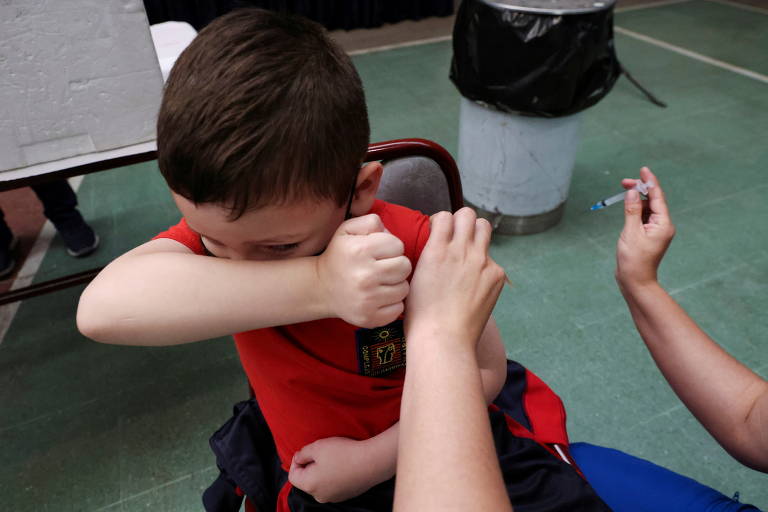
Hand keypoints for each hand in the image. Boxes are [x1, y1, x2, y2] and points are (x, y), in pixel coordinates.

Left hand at [288, 436, 384, 502]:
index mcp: (309, 485)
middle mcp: (319, 496)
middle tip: (320, 452)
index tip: (305, 451)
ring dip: (322, 471)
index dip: (296, 461)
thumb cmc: (343, 453)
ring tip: (332, 458)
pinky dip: (333, 476)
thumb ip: (302, 454)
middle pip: (306, 481)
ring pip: (320, 483)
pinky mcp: (346, 495)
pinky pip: (333, 486)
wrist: (371, 462)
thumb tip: (298, 459)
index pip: (293, 475)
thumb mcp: (317, 447)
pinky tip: (342, 465)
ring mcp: (334, 497)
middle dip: (310, 466)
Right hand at [317, 214, 411, 327]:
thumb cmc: (340, 255)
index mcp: (360, 251)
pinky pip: (398, 308)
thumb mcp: (348, 230)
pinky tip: (379, 297)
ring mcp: (367, 300)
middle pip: (405, 266)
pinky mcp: (370, 318)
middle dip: (396, 265)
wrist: (321, 287)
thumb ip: (370, 221)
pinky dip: (392, 303)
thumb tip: (387, 231)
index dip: (391, 247)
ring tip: (381, 282)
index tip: (379, 253)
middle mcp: (364, 276)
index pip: (398, 245)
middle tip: (383, 267)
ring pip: (404, 288)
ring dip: (396, 284)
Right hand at [405, 208, 505, 347]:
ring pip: (484, 228)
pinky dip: (485, 267)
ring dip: (476, 234)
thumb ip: (429, 256)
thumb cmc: (421, 315)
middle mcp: (461, 250)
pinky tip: (475, 285)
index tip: (439, 234)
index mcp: (437, 249)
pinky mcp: (497, 276)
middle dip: (461, 222)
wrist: (443, 339)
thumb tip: (436, 248)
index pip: (444, 216)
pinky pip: (492, 260)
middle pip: (468, 215)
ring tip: (469, 252)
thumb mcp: (414, 277)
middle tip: (456, 238)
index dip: (441, 223)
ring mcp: (482, 262)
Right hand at [615, 167, 675, 290]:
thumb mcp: (630, 232)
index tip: (643, 170)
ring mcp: (656, 230)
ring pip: (648, 208)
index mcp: (663, 224)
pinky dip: (636, 209)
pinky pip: (644, 216)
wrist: (635, 281)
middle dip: (640, 190)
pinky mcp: (648, 234)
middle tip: (624, 182)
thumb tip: (632, 193)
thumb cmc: (634, 260)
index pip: (657, 197)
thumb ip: (632, 211)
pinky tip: (628, 205)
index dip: (650, 182)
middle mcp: (663, 225)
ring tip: (624, 190)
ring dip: (637, 199)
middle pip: (653, 201)